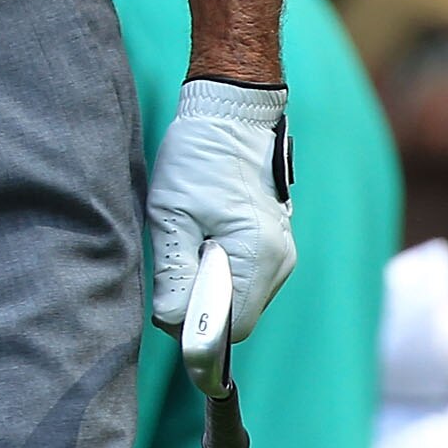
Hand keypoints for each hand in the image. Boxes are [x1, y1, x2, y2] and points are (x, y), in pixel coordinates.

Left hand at [147, 81, 293, 337]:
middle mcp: (279, 263)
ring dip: (209, 288)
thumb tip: (173, 321)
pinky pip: (245, 278)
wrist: (229, 119)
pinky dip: (220, 273)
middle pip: (237, 316)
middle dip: (200, 308)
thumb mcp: (172, 216)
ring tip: (187, 246)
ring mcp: (281, 255)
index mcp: (258, 257)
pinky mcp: (273, 245)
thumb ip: (174, 272)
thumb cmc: (197, 161)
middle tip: (169, 272)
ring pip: (240, 298)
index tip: (166, 311)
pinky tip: (200, 242)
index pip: (232, 326)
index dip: (197, 329)